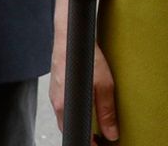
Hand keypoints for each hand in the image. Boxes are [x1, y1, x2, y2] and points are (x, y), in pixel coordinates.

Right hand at [51, 0, 118, 140]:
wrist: (69, 32)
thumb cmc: (83, 55)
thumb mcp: (102, 84)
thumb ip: (106, 110)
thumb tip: (111, 133)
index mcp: (65, 107)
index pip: (74, 134)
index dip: (88, 142)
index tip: (99, 144)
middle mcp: (57, 102)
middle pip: (70, 126)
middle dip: (85, 131)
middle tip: (101, 134)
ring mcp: (56, 92)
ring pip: (68, 113)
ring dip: (81, 118)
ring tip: (98, 118)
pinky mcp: (57, 83)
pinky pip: (66, 101)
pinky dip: (77, 105)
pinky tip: (87, 98)